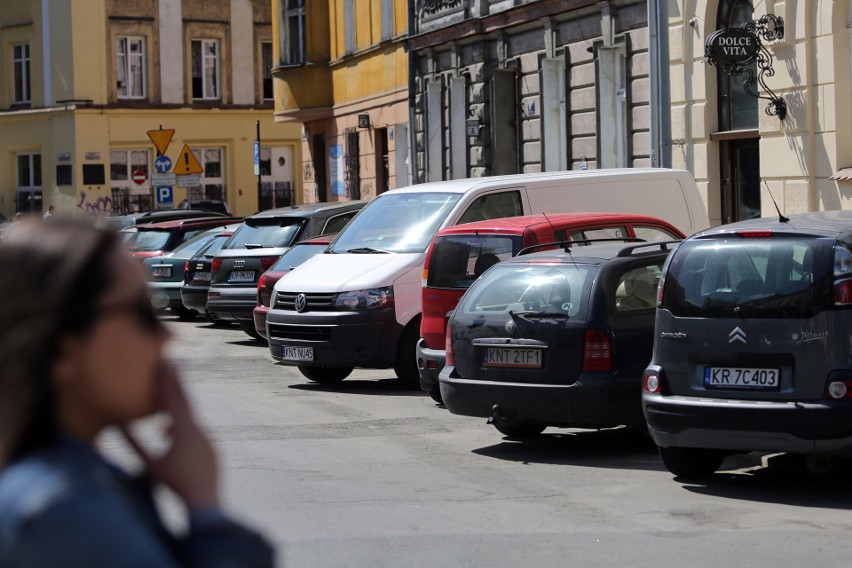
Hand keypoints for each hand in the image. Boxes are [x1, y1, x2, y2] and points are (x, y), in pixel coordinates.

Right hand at [121, 363, 219, 508]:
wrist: (204, 499)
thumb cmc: (173, 482)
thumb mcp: (149, 463)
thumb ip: (133, 443)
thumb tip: (116, 427)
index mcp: (183, 428)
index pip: (173, 398)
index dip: (167, 379)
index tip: (164, 361)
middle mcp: (199, 428)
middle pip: (185, 401)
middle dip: (176, 385)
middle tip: (171, 367)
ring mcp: (208, 437)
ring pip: (189, 421)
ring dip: (174, 418)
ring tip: (159, 424)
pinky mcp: (211, 447)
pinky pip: (195, 433)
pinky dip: (182, 431)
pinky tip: (167, 435)